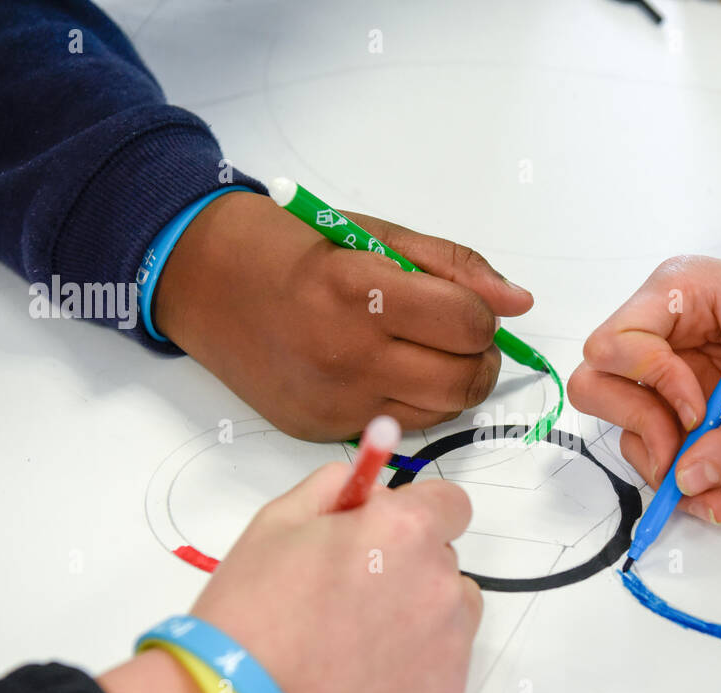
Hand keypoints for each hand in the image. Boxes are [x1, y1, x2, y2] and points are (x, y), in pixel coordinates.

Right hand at [101, 461, 480, 692]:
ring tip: (358, 643)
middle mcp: (441, 584)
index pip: (451, 504)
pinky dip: (415, 670)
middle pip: (446, 562)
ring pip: (453, 614)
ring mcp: (449, 647)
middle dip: (410, 569)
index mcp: (405, 531)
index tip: (389, 536)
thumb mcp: (278, 521)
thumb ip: (337, 487)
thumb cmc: (251, 613)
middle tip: (353, 597)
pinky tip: (363, 680)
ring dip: (421, 618)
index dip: (417, 516)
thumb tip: (371, 486)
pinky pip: (444, 668)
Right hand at [154, 191, 533, 439]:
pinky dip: (410, 404)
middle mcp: (347, 354)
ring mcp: (333, 400)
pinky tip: (384, 372)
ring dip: (449, 384)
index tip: (463, 304)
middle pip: (463, 381)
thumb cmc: (290, 247)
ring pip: (439, 412)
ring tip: (421, 351)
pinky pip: (397, 427)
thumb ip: (453, 267)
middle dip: (478, 357)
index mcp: (360, 291)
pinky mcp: (320, 429)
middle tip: (458, 336)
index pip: (468, 324)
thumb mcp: (375, 234)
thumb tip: (518, 303)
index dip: (481, 314)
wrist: (202, 280)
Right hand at [568, 249, 720, 521]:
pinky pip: (668, 452)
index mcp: (678, 294)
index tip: (700, 411)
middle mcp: (663, 332)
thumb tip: (688, 481)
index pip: (613, 343)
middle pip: (601, 386)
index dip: (649, 383)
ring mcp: (673, 372)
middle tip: (688, 462)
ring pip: (632, 430)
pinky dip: (691, 481)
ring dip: (670, 472)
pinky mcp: (691, 407)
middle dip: (643, 433)